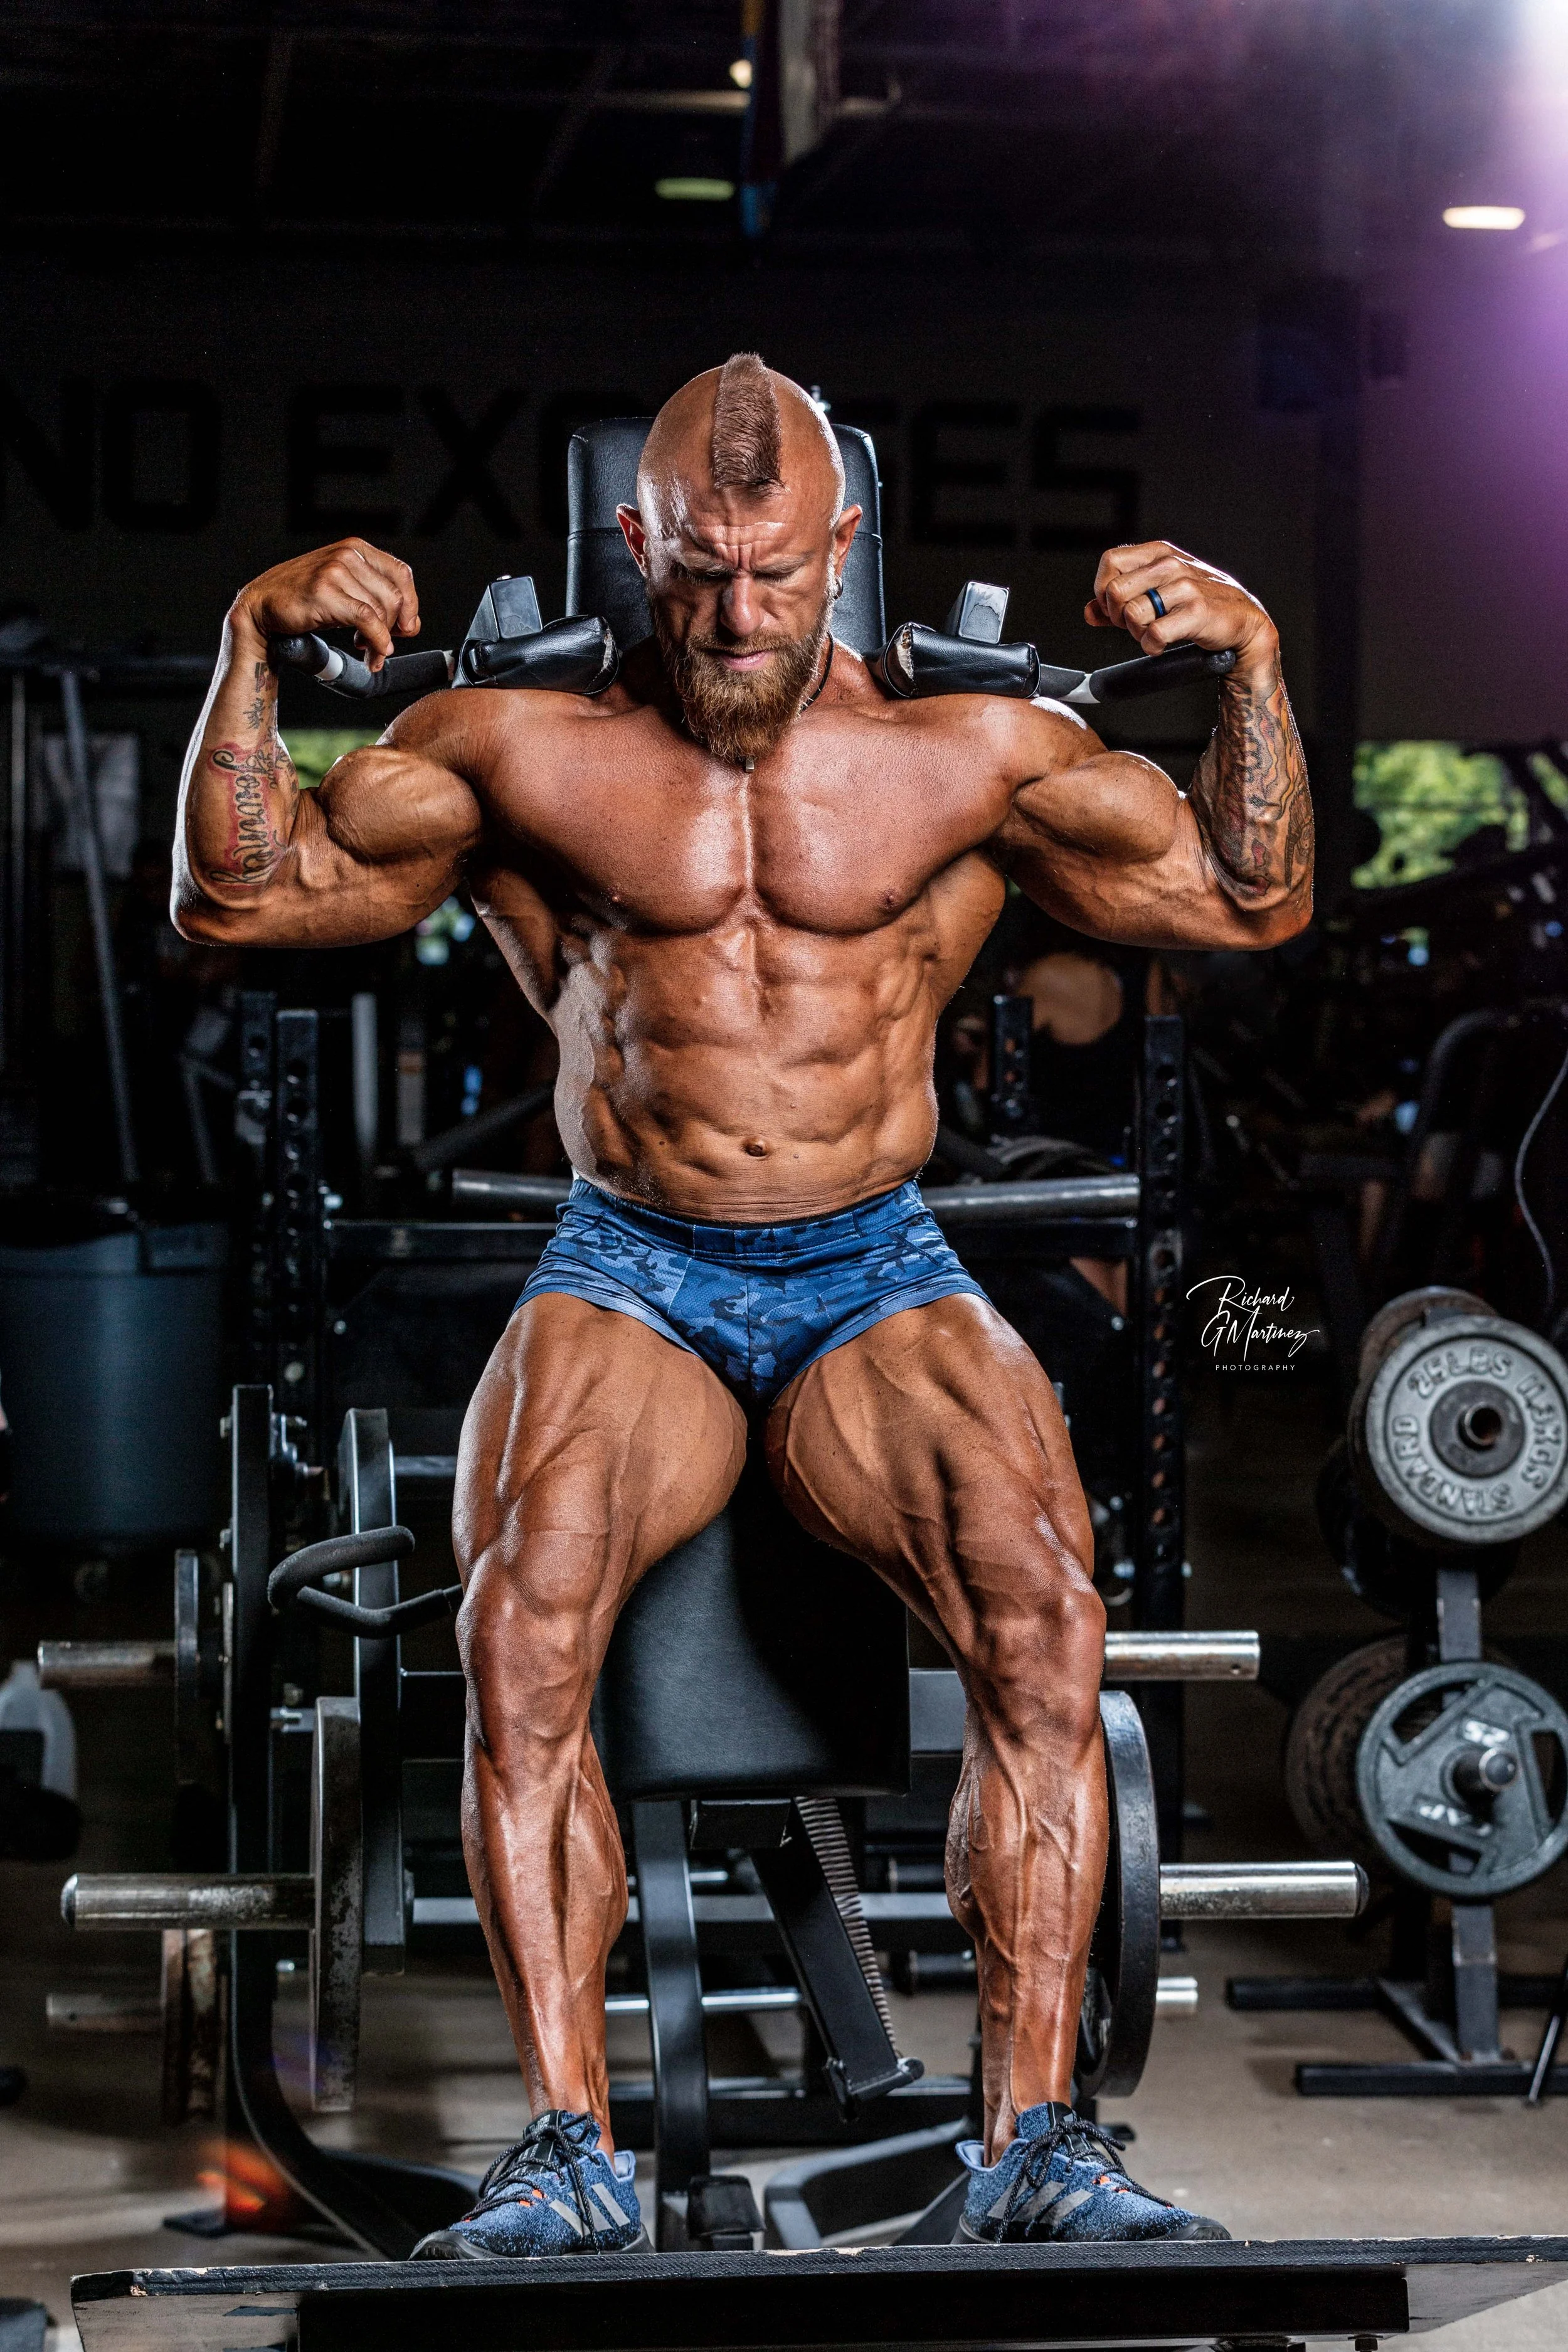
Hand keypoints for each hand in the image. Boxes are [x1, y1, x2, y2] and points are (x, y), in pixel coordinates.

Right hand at [232, 540, 419, 671]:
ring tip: (369, 652)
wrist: (262, 607)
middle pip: (394, 596)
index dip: (410, 605)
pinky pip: (367, 620)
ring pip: (382, 611)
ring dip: (381, 640)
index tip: (405, 628)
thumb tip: (411, 624)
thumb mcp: (344, 589)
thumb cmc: (303, 600)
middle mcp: (347, 554)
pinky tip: (372, 653)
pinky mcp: (325, 592)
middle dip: (394, 628)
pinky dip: (376, 641)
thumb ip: (375, 597)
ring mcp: (335, 570)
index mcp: (355, 548)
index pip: (401, 574)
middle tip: (380, 646)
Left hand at [1084, 541, 1276, 679]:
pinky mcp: (1196, 612)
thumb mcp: (1159, 594)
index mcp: (1159, 554)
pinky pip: (1154, 634)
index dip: (1104, 590)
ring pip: (1132, 614)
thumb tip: (1090, 612)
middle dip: (1118, 617)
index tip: (1117, 608)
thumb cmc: (1199, 607)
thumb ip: (1121, 603)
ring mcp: (1185, 587)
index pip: (1110, 561)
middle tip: (1137, 626)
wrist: (1243, 624)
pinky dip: (1152, 647)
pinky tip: (1162, 645)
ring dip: (1137, 633)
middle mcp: (1170, 565)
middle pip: (1115, 592)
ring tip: (1154, 633)